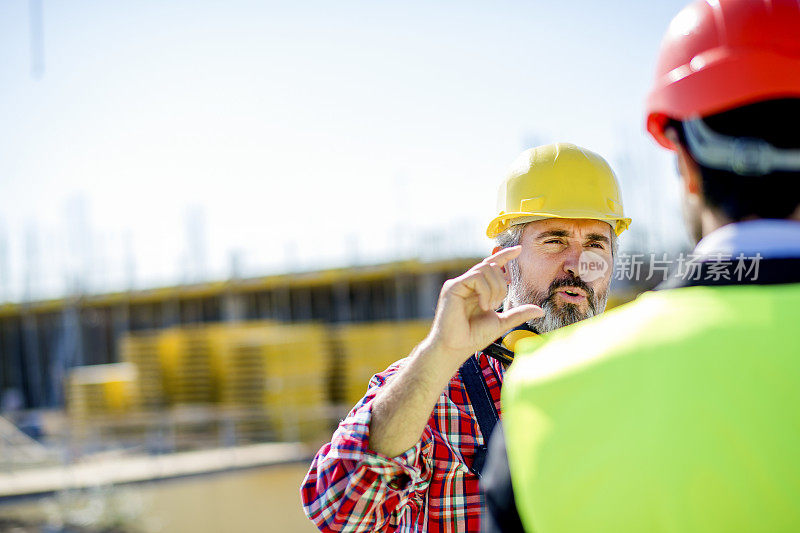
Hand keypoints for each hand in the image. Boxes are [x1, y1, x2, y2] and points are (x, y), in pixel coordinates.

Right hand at [425, 246, 543, 368]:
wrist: (456, 348)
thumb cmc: (473, 337)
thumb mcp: (501, 322)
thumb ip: (518, 314)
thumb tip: (540, 310)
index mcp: (476, 289)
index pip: (491, 265)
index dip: (504, 255)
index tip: (519, 250)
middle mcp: (467, 283)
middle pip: (491, 266)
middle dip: (501, 284)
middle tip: (496, 305)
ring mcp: (459, 284)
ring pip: (485, 268)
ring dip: (494, 288)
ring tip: (489, 306)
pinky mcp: (452, 287)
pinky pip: (476, 277)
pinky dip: (485, 291)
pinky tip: (483, 305)